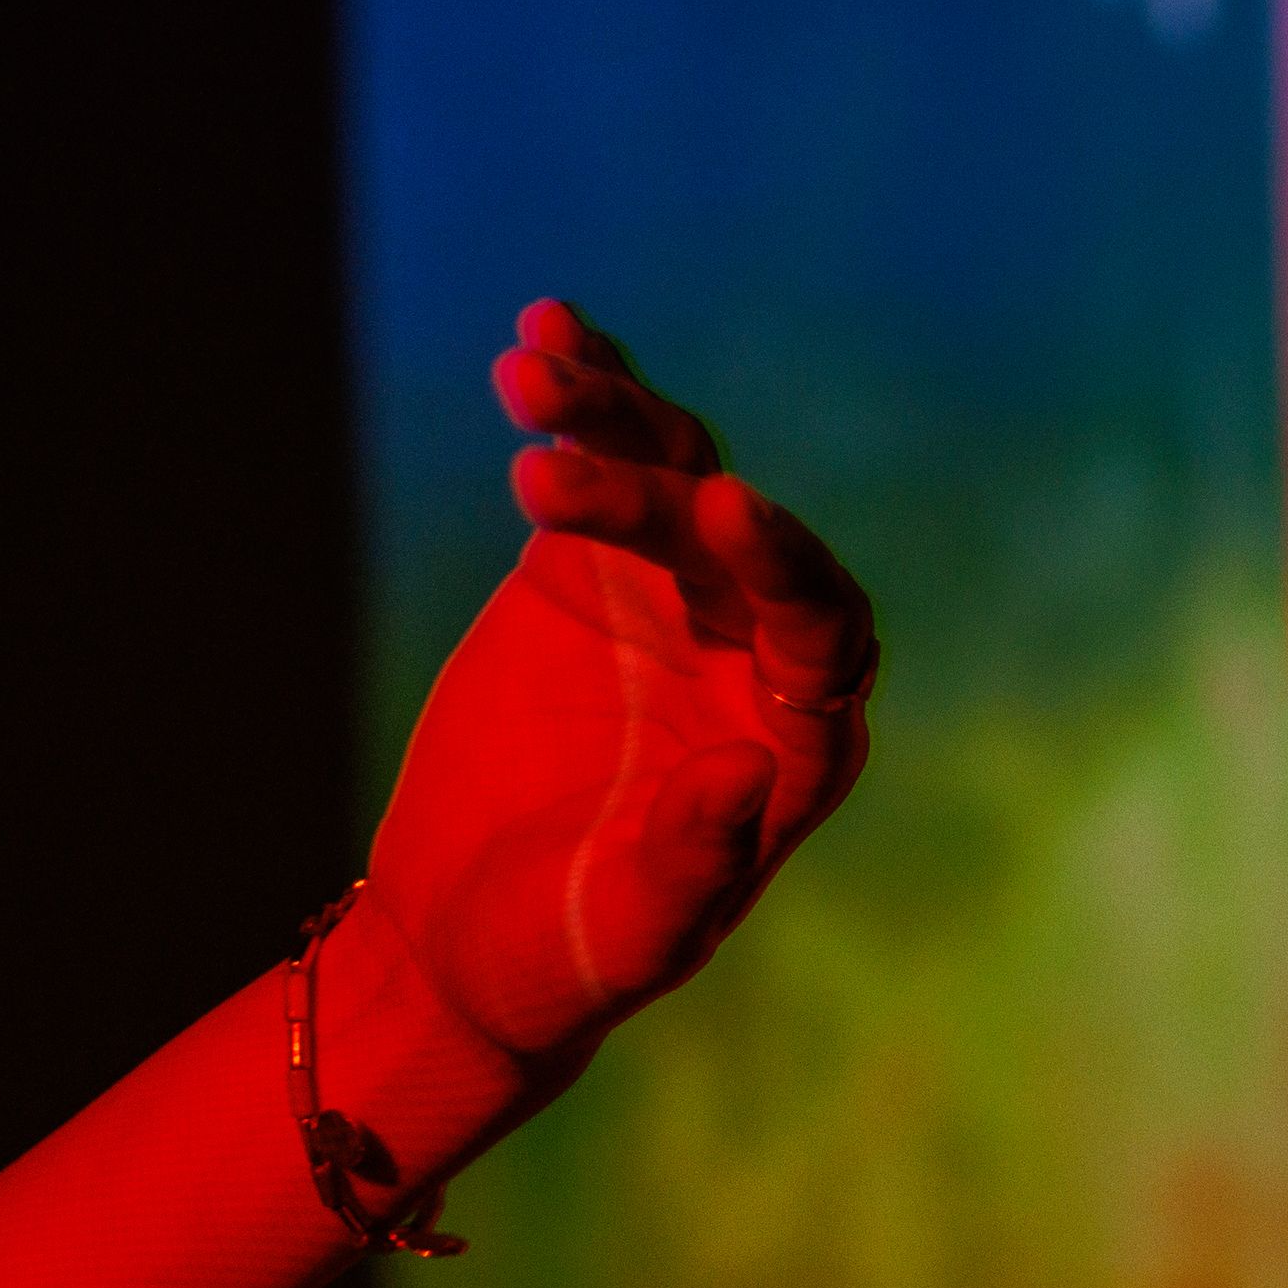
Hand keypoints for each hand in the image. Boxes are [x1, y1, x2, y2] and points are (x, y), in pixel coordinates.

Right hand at [359, 301, 876, 1075]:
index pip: (821, 630)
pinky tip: (540, 330)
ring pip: (666, 479)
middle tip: (555, 447)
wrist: (466, 939)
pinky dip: (581, 398)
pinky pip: (602, 466)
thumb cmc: (564, 957)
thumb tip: (746, 764)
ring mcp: (673, 603)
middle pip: (732, 538)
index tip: (721, 506)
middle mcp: (754, 656)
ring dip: (605, 418)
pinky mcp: (590, 572)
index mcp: (800, 744)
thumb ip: (692, 860)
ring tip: (529, 373)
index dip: (782, 564)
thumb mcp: (629, 930)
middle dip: (653, 484)